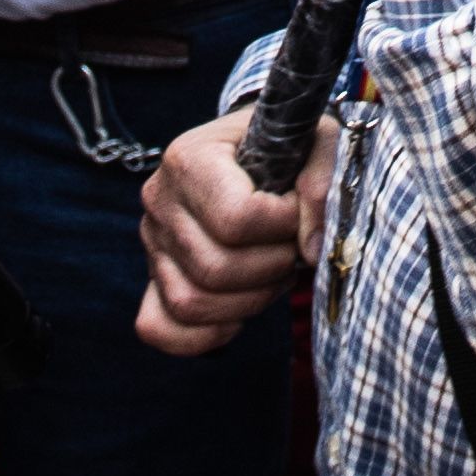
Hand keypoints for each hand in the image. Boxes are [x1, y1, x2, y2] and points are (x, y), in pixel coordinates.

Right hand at [138, 108, 331, 355]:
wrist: (259, 153)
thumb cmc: (289, 148)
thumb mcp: (319, 142)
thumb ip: (322, 181)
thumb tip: (312, 248)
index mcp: (190, 157)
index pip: (236, 218)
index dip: (284, 225)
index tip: (300, 211)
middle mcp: (160, 200)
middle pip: (215, 268)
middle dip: (273, 267)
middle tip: (294, 248)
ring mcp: (153, 243)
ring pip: (191, 303)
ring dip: (250, 301)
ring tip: (275, 272)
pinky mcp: (154, 279)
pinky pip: (160, 328)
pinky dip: (205, 334)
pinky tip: (241, 313)